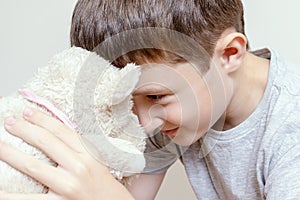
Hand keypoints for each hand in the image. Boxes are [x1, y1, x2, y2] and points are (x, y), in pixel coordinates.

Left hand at [0, 108, 133, 199]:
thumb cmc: (103, 185)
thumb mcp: (96, 161)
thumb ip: (79, 148)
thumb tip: (54, 133)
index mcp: (89, 154)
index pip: (62, 130)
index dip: (43, 119)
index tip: (28, 112)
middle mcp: (79, 167)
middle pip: (46, 142)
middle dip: (24, 129)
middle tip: (9, 122)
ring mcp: (68, 186)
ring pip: (33, 166)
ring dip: (10, 153)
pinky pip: (28, 199)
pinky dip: (10, 194)